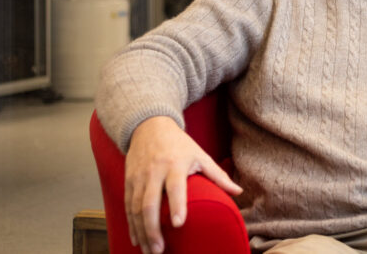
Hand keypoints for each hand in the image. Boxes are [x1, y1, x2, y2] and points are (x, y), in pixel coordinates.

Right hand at [125, 116, 241, 253]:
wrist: (149, 126)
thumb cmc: (179, 144)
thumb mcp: (200, 154)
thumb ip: (218, 174)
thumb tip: (239, 192)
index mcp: (175, 164)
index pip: (175, 186)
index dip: (177, 205)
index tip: (179, 224)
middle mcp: (154, 171)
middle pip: (149, 203)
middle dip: (153, 229)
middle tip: (160, 250)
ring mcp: (139, 177)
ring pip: (135, 209)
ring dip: (141, 232)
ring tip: (150, 252)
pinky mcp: (128, 181)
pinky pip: (127, 206)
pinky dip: (131, 225)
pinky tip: (138, 239)